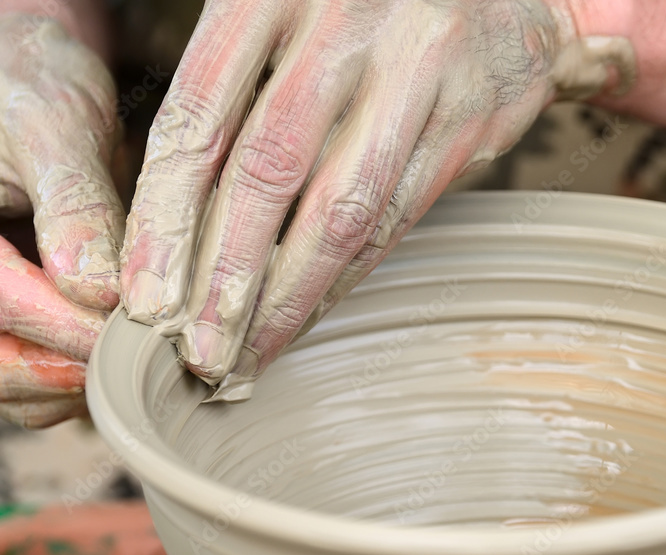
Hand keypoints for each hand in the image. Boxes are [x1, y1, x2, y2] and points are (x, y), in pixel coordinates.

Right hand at [0, 14, 123, 426]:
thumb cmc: (35, 92)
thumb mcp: (54, 125)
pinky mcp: (13, 330)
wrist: (32, 91)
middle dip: (69, 371)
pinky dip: (81, 389)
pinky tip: (126, 364)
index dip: (63, 326)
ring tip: (140, 365)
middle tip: (140, 364)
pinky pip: (39, 389)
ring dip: (79, 390)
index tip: (128, 334)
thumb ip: (75, 203)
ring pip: (19, 389)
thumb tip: (94, 288)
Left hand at [120, 0, 632, 398]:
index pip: (199, 118)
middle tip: (199, 353)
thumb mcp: (292, 12)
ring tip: (250, 355)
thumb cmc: (374, 6)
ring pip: (339, 212)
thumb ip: (239, 86)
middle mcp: (341, 24)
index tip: (146, 296)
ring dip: (290, 297)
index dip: (164, 216)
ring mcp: (412, 72)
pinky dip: (348, 276)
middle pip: (267, 173)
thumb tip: (177, 219)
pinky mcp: (465, 120)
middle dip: (226, 278)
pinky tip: (311, 314)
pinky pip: (396, 218)